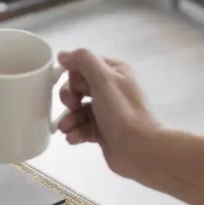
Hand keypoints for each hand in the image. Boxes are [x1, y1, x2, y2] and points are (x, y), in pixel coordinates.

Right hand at [56, 49, 162, 179]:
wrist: (140, 149)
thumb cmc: (121, 111)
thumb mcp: (102, 78)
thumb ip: (83, 61)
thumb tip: (63, 55)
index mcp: (114, 71)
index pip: (84, 66)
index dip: (74, 76)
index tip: (76, 89)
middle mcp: (112, 89)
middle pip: (79, 88)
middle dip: (70, 98)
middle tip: (72, 106)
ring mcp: (108, 111)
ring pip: (79, 110)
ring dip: (69, 118)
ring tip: (66, 129)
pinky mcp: (104, 131)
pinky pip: (84, 128)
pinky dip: (76, 132)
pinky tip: (72, 138)